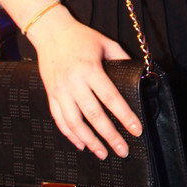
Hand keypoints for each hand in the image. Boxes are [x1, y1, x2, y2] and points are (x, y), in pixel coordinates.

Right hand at [28, 6, 142, 158]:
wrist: (50, 32)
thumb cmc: (81, 37)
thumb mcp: (105, 43)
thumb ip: (121, 59)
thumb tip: (137, 74)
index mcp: (90, 69)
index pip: (111, 97)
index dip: (125, 116)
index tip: (136, 130)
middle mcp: (74, 82)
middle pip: (94, 115)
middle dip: (110, 135)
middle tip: (123, 150)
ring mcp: (60, 91)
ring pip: (74, 123)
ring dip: (89, 141)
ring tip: (103, 154)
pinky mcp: (51, 95)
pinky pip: (59, 120)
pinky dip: (70, 135)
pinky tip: (82, 145)